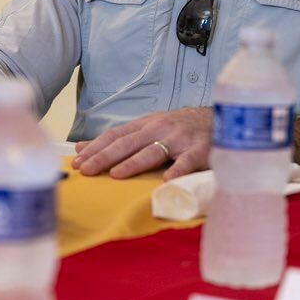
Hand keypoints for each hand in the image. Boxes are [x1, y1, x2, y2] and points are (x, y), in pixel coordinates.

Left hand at [74, 108, 214, 179]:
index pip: (116, 136)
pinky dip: (177, 169)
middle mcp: (160, 128)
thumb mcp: (148, 128)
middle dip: (105, 156)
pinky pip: (188, 160)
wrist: (221, 119)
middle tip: (87, 170)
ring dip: (134, 163)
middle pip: (128, 143)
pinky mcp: (201, 149)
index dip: (96, 148)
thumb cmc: (180, 128)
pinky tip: (166, 180)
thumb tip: (81, 148)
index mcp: (146, 124)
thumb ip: (118, 139)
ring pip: (154, 151)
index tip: (77, 162)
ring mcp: (181, 138)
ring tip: (116, 174)